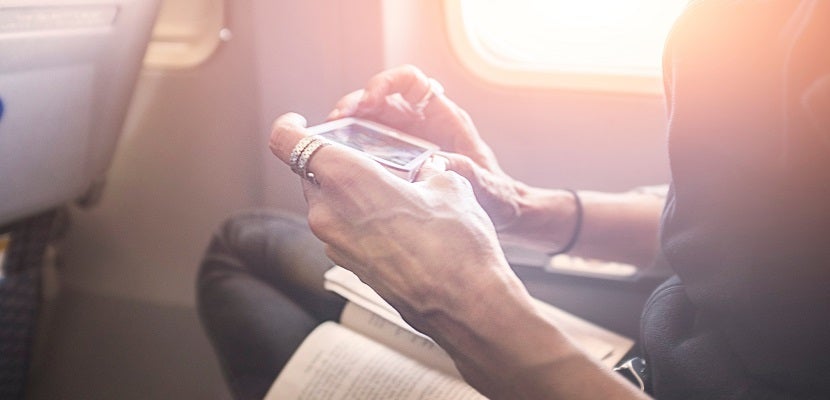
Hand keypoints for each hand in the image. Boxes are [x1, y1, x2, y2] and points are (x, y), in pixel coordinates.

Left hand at [268, 112, 515, 322]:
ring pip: (328, 205)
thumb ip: (427, 173)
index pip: (288, 142)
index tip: (299, 122)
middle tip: (368, 160)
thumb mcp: (448, 187)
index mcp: (345, 179)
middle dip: (333, 163)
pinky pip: (344, 232)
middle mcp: (328, 213)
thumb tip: (427, 175)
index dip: (289, 126)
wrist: (464, 305)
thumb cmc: (455, 242)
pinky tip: (397, 225)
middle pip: (310, 174)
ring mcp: (335, 245)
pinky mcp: (350, 268)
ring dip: (350, 195)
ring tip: (393, 194)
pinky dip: (360, 222)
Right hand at [329, 65, 524, 228]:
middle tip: (335, 121)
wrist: (498, 214)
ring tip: (327, 141)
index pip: (411, 82)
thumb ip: (465, 172)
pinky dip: (350, 151)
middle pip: (380, 99)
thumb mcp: (484, 184)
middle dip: (354, 105)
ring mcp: (406, 141)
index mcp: (444, 118)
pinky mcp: (396, 161)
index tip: (370, 101)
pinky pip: (367, 147)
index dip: (387, 84)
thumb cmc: (496, 195)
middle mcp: (421, 123)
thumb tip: (440, 164)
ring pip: (368, 122)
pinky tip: (338, 164)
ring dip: (346, 127)